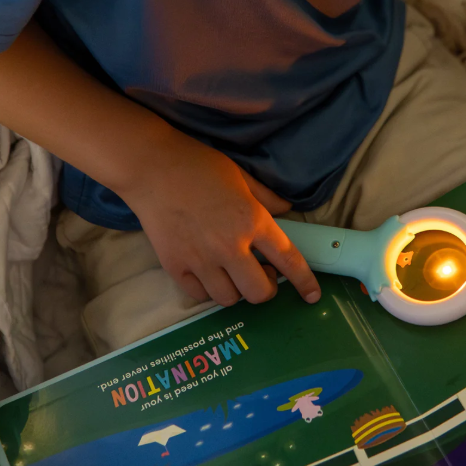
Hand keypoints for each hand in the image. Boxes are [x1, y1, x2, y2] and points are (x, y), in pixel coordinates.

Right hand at [120, 131, 320, 306]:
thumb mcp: (241, 176)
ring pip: (229, 300)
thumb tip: (288, 212)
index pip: (288, 260)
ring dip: (236, 291)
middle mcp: (231, 246)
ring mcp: (201, 260)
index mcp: (253, 221)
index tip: (313, 296)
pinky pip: (200, 296)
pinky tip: (208, 273)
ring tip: (232, 273)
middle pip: (259, 293)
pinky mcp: (175, 266)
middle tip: (260, 274)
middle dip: (266, 288)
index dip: (304, 282)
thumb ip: (267, 199)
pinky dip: (208, 290)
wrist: (152, 167)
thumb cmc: (200, 166)